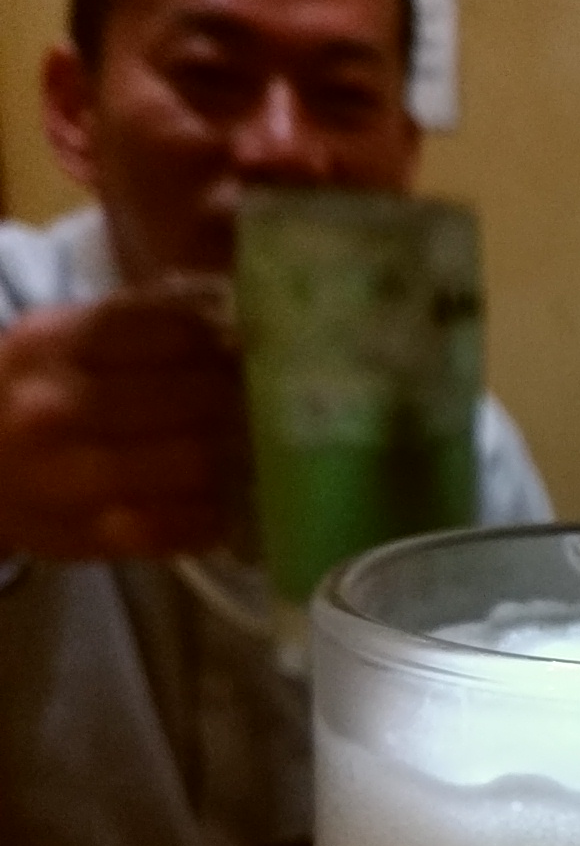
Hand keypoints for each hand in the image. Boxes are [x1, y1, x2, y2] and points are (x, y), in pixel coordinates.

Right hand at [0, 286, 246, 559]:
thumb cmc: (33, 393)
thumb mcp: (64, 339)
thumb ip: (143, 320)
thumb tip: (235, 308)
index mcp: (55, 345)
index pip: (174, 333)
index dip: (230, 341)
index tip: (259, 349)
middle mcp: (57, 409)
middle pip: (193, 402)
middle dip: (246, 402)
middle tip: (279, 404)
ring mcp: (70, 479)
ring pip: (193, 465)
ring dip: (242, 459)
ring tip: (265, 449)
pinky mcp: (89, 537)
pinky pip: (178, 528)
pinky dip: (217, 514)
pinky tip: (233, 501)